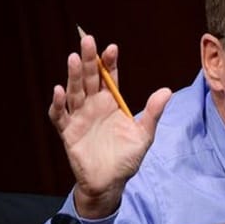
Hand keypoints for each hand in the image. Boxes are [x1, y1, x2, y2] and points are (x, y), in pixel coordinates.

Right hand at [48, 34, 171, 217]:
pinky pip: (60, 116)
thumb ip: (152, 113)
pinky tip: (59, 91)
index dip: (110, 63)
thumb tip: (166, 90)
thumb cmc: (127, 158)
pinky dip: (58, 104)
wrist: (111, 183)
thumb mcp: (144, 134)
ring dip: (74, 76)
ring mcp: (79, 117)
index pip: (110, 78)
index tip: (112, 48)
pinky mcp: (68, 132)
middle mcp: (93, 106)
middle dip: (90, 60)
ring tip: (74, 59)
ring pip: (74, 92)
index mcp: (111, 103)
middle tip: (88, 40)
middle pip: (90, 79)